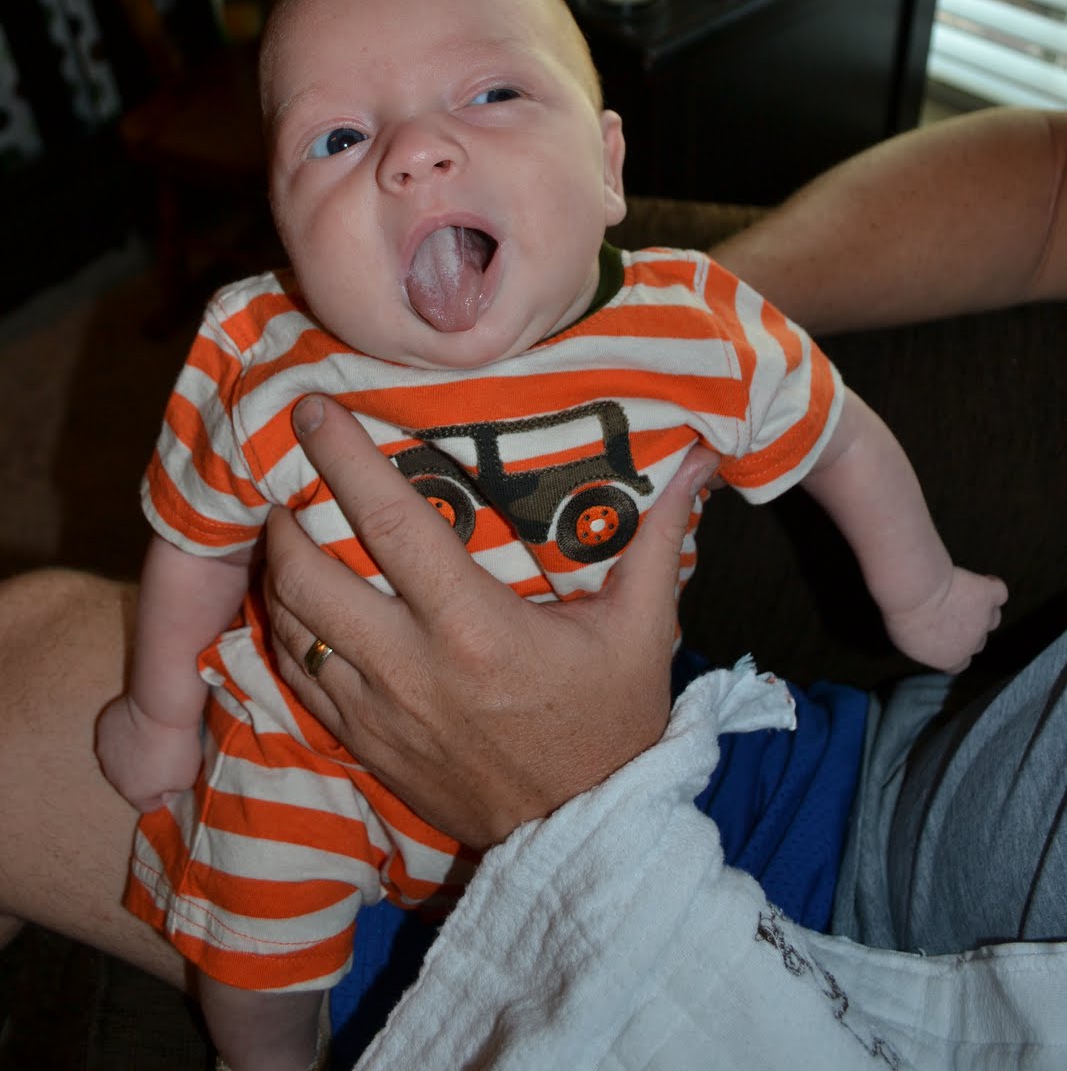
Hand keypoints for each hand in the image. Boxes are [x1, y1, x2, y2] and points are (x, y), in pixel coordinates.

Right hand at [95, 693, 203, 812]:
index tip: (175, 776)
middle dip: (146, 772)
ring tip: (153, 735)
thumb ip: (174, 789)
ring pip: (121, 757)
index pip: (148, 805)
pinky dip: (126, 730)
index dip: (165, 793)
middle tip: (165, 753)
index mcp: (132, 792)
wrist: (161, 706)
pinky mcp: (104, 726)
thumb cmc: (177, 745)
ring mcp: (105, 749)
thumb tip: (165, 789)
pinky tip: (141, 719)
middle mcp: (112, 775)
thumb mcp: (187, 778)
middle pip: (132, 781)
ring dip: (134, 751)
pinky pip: (116, 734)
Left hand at [264, 395, 718, 848]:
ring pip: (292, 625)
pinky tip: (295, 598)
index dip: (343, 459)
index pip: (391, 523)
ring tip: (285, 528)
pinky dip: (286, 627)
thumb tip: (700, 459)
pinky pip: (298, 676)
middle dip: (284, 517)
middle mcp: (411, 668)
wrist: (584, 839)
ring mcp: (378, 713)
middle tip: (288, 475)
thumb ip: (657, 537)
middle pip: (309, 576)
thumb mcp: (643, 630)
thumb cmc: (613, 724)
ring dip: (277, 570)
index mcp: (476, 629)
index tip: (312, 410)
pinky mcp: (363, 745)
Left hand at [882, 567, 1008, 672]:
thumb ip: (924, 644)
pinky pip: (999, 592)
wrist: (916, 591)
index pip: (961, 661)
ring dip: (982, 610)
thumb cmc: (903, 614)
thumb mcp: (906, 640)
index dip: (955, 648)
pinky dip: (993, 587)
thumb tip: (927, 639)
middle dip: (966, 629)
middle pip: (977, 641)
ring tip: (965, 596)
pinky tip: (983, 581)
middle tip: (950, 611)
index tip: (945, 635)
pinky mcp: (988, 595)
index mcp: (951, 659)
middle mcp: (972, 644)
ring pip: (992, 618)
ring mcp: (983, 620)